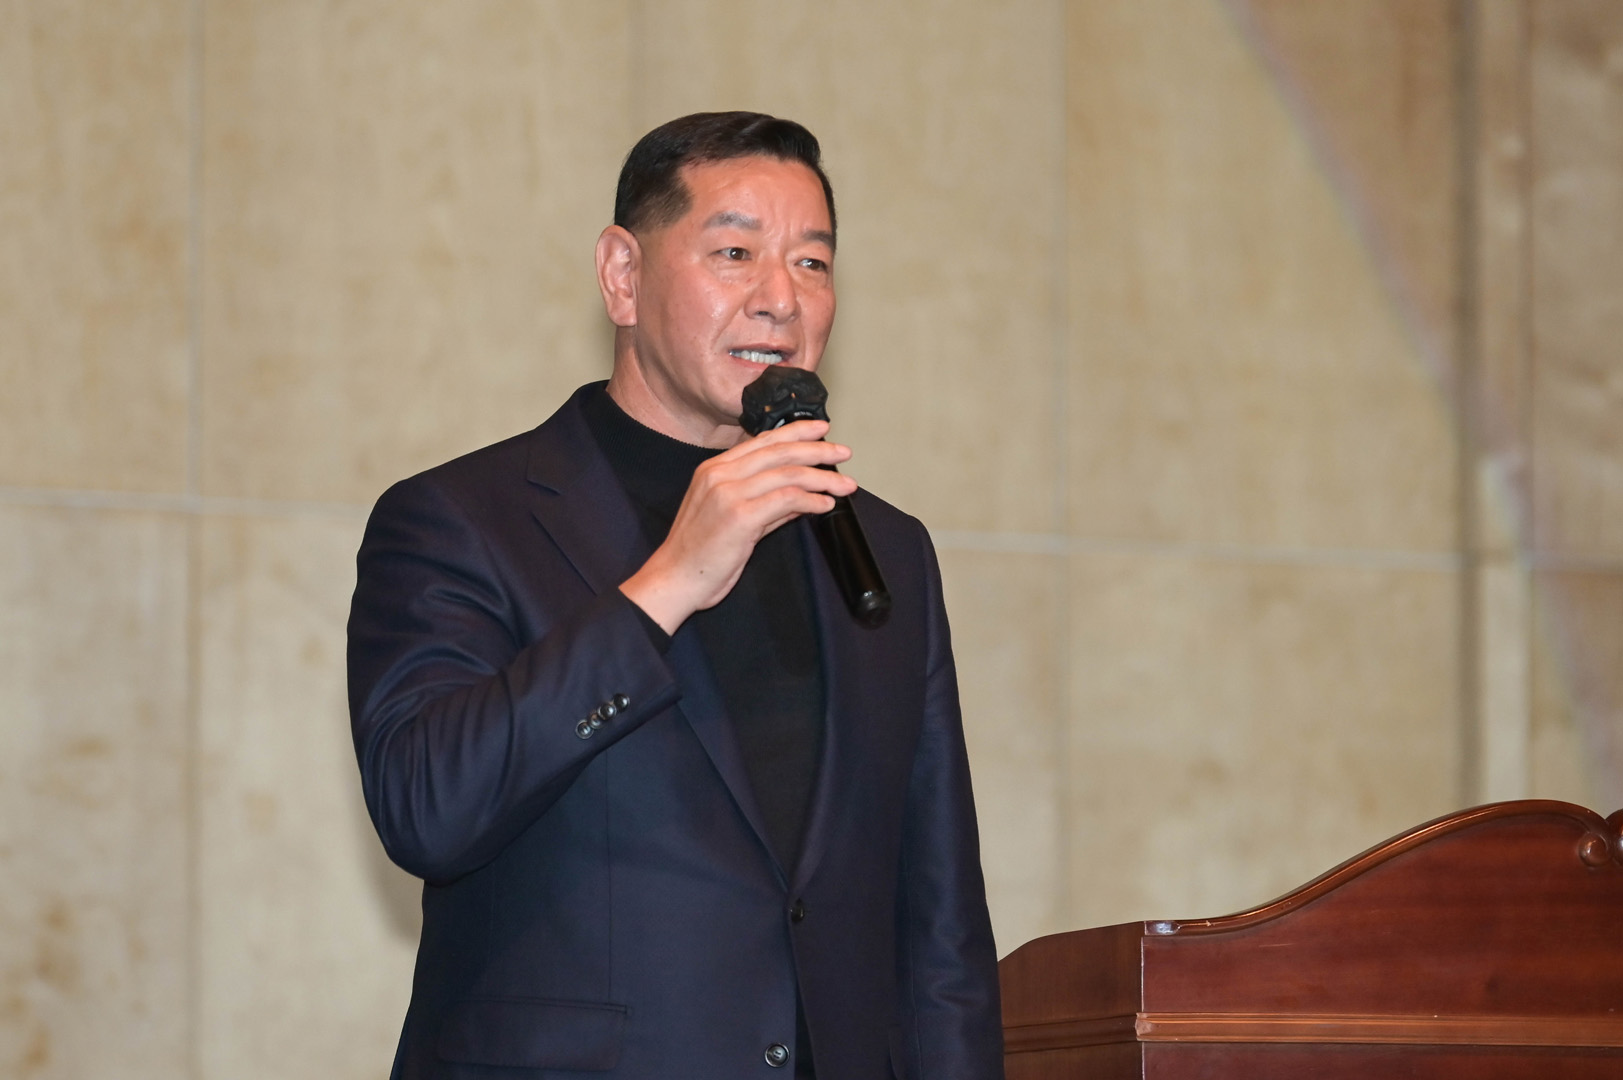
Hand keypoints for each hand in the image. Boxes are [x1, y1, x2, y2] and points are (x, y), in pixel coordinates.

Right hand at [620, 419, 856, 634]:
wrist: (674, 579)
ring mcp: (728, 493)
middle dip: (817, 449)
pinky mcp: (739, 516)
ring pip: (787, 473)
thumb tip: (800, 497)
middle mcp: (719, 474)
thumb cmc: (698, 554)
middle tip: (843, 452)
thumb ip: (765, 504)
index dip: (795, 432)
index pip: (762, 441)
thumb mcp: (730, 518)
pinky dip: (811, 500)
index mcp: (714, 469)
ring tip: (845, 485)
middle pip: (779, 451)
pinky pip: (786, 500)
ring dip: (823, 478)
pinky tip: (825, 505)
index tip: (821, 430)